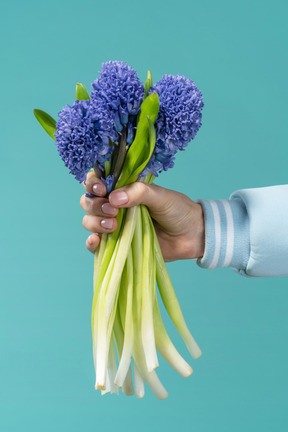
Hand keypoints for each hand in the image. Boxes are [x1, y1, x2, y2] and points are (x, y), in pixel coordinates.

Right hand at [80, 172, 204, 261]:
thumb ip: (139, 192)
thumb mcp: (161, 196)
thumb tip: (114, 198)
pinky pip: (95, 245)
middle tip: (113, 210)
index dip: (93, 183)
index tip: (102, 189)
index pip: (98, 181)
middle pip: (89, 201)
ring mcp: (114, 225)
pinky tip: (96, 241)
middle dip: (95, 205)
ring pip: (89, 221)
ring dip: (95, 222)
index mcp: (124, 189)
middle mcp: (115, 205)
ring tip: (113, 226)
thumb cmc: (178, 211)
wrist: (191, 236)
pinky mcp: (117, 244)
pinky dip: (91, 243)